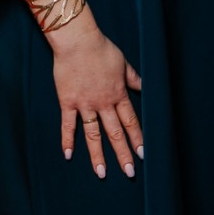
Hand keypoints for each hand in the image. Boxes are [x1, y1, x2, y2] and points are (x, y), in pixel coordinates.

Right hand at [47, 16, 142, 177]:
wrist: (78, 41)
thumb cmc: (101, 48)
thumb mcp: (123, 63)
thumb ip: (134, 79)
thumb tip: (146, 87)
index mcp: (118, 94)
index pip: (131, 122)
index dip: (137, 139)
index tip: (142, 154)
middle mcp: (103, 103)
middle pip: (115, 133)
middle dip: (123, 154)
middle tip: (129, 173)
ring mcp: (85, 104)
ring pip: (93, 134)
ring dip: (98, 155)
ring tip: (101, 173)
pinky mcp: (68, 101)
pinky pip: (68, 124)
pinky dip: (67, 140)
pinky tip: (68, 155)